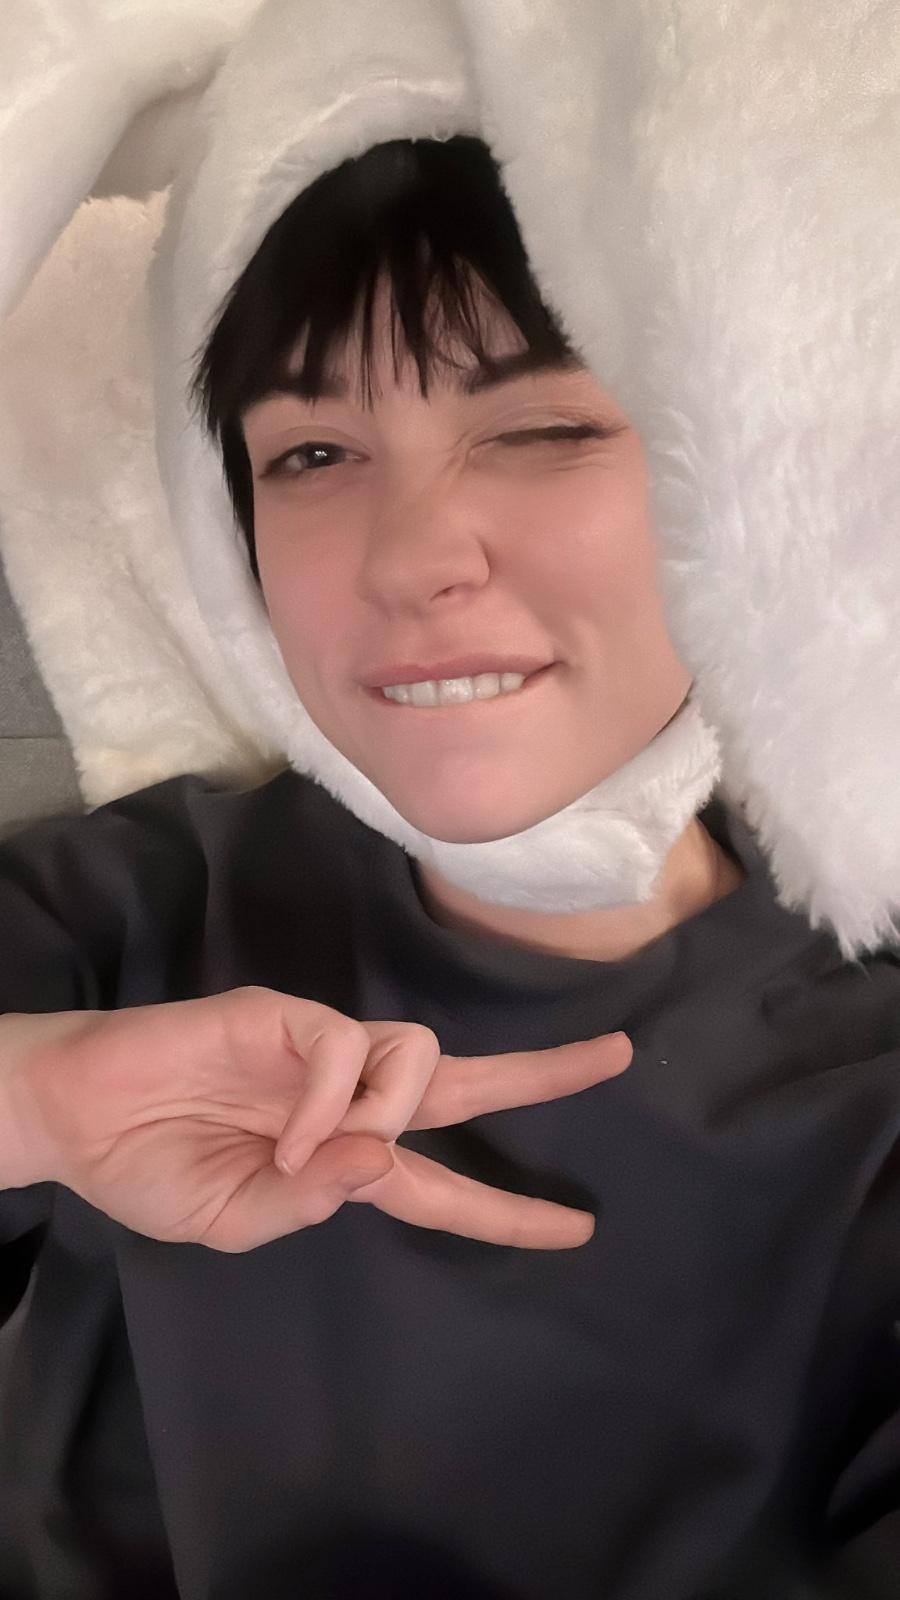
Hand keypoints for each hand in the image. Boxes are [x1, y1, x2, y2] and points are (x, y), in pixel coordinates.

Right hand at [4, 988, 631, 1253]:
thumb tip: (381, 1161)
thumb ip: (312, 1201)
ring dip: (390, 1109)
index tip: (577, 1228)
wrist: (85, 1118)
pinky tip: (288, 1130)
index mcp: (348, 1159)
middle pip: (469, 1084)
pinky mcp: (289, 1016)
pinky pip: (345, 1048)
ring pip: (419, 1055)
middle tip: (617, 1057)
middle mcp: (353, 1099)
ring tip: (324, 1149)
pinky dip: (328, 1098)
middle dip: (543, 1076)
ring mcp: (325, 1053)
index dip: (509, 1210)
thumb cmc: (157, 1171)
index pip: (445, 1186)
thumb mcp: (239, 1222)